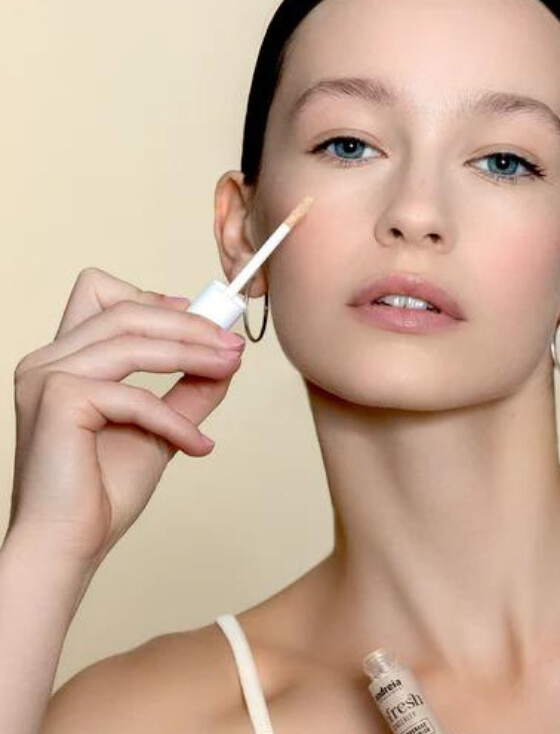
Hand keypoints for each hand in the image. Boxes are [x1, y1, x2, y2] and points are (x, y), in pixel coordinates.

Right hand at [6, 266, 245, 568]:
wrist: (68, 545)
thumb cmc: (103, 491)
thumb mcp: (159, 428)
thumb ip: (188, 391)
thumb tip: (227, 361)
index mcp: (64, 359)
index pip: (98, 293)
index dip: (151, 296)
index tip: (198, 314)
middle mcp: (49, 359)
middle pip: (126, 309)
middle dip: (188, 324)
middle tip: (231, 344)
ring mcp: (47, 376)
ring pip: (133, 340)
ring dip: (192, 353)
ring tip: (230, 368)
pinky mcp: (59, 400)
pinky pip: (136, 397)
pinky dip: (174, 419)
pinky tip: (198, 445)